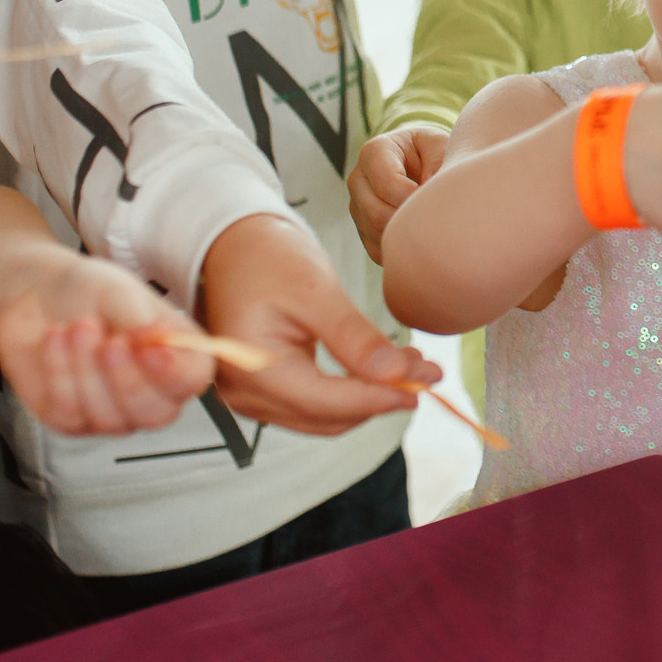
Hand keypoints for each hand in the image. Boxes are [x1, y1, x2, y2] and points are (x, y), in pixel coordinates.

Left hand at [0, 253, 214, 435]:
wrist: (38, 297)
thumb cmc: (90, 293)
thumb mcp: (119, 292)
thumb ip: (139, 319)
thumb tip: (158, 339)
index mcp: (179, 357)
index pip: (192, 380)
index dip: (174, 372)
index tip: (152, 348)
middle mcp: (153, 393)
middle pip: (156, 414)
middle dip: (127, 380)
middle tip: (109, 342)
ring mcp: (114, 414)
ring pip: (110, 419)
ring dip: (87, 371)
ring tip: (76, 327)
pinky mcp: (72, 420)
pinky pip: (69, 414)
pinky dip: (59, 374)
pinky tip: (56, 340)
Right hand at [200, 213, 437, 433]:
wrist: (233, 245)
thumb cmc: (264, 257)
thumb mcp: (314, 289)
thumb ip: (353, 336)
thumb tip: (395, 374)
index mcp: (251, 368)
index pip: (327, 402)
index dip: (379, 398)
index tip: (423, 385)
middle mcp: (246, 393)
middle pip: (329, 416)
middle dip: (381, 397)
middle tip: (428, 372)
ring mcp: (252, 395)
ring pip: (326, 416)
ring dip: (370, 397)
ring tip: (413, 366)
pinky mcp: (265, 389)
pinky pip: (315, 402)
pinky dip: (351, 390)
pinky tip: (382, 367)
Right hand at [348, 126, 448, 262]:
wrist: (423, 164)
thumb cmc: (432, 151)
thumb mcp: (439, 143)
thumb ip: (438, 157)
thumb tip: (428, 184)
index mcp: (374, 152)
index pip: (388, 184)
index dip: (415, 197)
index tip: (436, 199)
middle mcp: (358, 179)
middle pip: (377, 213)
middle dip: (410, 219)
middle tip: (437, 218)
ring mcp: (357, 206)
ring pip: (376, 233)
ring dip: (406, 234)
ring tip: (431, 224)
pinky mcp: (362, 228)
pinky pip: (377, 248)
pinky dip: (400, 247)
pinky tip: (420, 236)